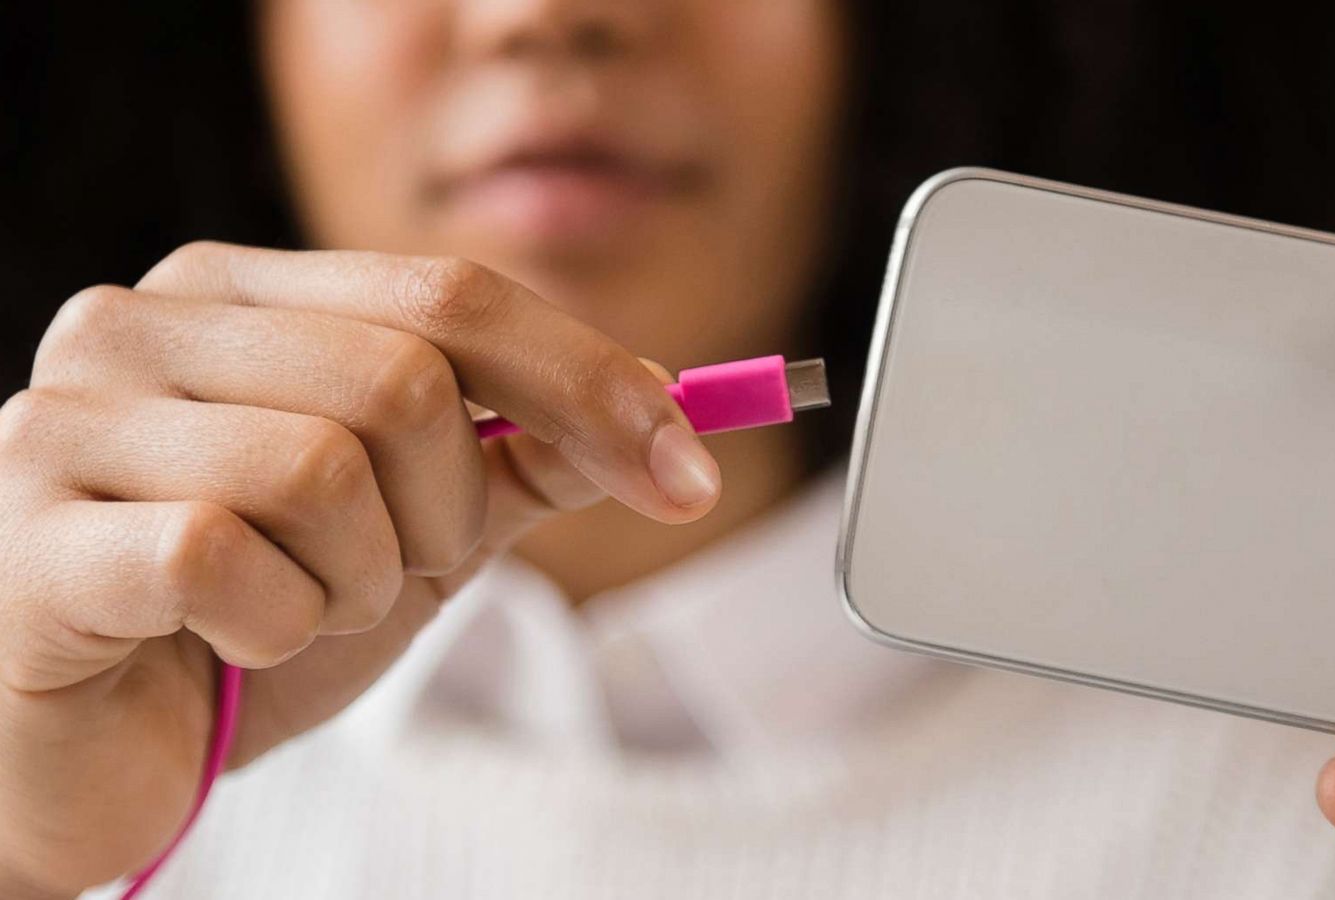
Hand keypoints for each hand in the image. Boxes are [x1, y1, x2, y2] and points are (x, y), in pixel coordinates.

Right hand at [0, 244, 721, 897]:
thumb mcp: (415, 528)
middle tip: (406, 570)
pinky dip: (276, 628)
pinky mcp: (28, 539)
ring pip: (322, 469)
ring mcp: (67, 422)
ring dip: (361, 578)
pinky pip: (223, 558)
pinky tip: (227, 642)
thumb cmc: (246, 617)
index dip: (591, 381)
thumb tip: (665, 412)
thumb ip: (523, 457)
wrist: (90, 748)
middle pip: (403, 377)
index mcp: (242, 294)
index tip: (687, 472)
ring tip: (303, 606)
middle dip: (452, 509)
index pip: (453, 293)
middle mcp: (141, 325)